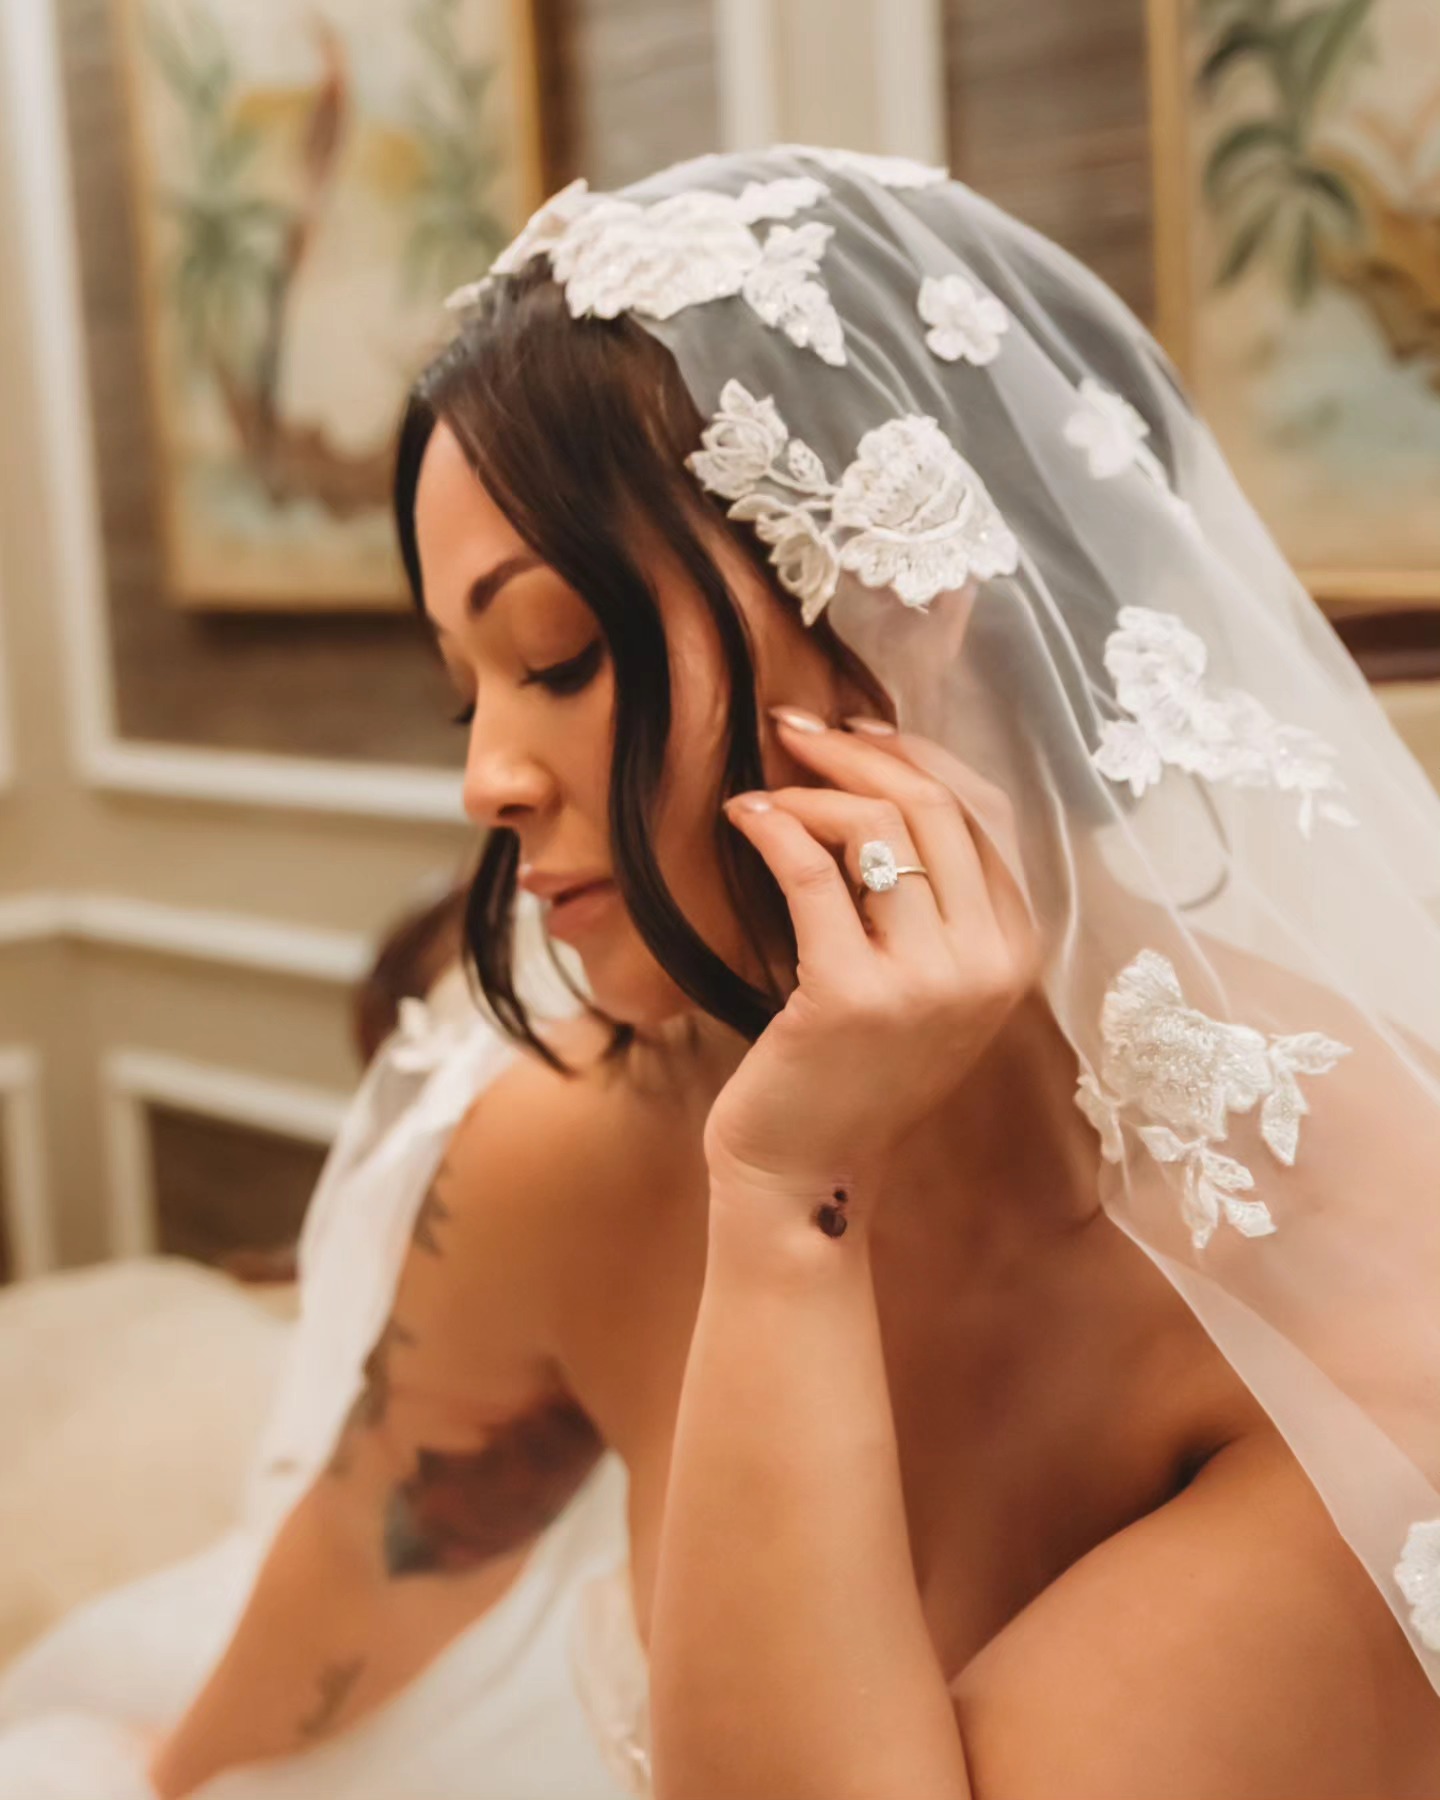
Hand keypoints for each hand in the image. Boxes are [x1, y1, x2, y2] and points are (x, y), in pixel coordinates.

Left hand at [704, 709, 1037, 1232]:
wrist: (806, 1171)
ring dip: (809, 791)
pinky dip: (775, 827)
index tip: (853, 728)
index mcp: (1016, 953)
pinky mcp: (852, 995)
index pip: (982, 814)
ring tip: (762, 791)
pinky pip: (813, 873)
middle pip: (934, 807)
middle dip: (858, 750)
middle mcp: (988, 965)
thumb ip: (924, 896)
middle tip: (791, 727)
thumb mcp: (916, 978)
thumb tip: (880, 774)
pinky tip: (743, 815)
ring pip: (878, 828)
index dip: (917, 755)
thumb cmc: (848, 1068)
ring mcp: (927, 983)